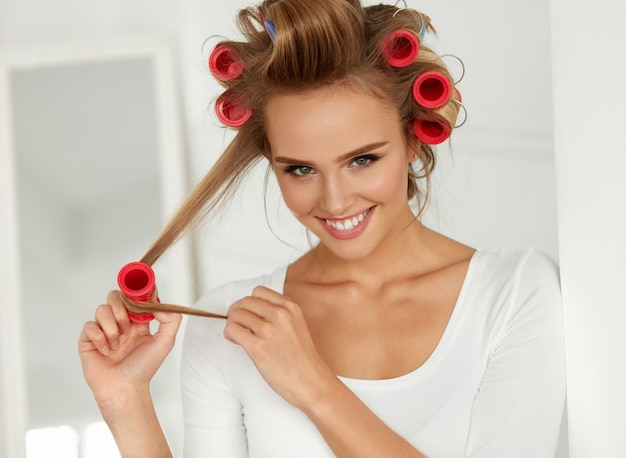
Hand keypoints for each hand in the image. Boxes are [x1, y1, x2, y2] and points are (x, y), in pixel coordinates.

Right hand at [78, 290, 181, 408]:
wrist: (124, 389)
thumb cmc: (143, 369)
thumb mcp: (165, 342)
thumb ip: (170, 320)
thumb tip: (158, 303)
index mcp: (138, 322)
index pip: (133, 298)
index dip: (135, 295)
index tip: (139, 301)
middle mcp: (120, 324)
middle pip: (114, 296)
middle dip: (121, 308)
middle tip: (128, 328)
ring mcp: (104, 331)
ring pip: (101, 309)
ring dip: (111, 326)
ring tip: (117, 344)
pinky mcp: (88, 340)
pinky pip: (89, 326)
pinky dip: (99, 338)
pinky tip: (106, 351)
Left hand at [223, 286, 333, 408]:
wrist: (312, 382)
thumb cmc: (304, 360)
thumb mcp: (297, 325)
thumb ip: (280, 315)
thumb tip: (253, 312)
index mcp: (291, 307)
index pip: (259, 291)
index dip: (249, 303)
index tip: (248, 313)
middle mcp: (280, 315)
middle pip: (245, 302)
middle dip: (237, 312)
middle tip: (238, 324)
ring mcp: (269, 330)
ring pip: (236, 315)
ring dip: (232, 324)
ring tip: (238, 335)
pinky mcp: (258, 347)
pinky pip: (232, 330)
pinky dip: (230, 334)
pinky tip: (237, 342)